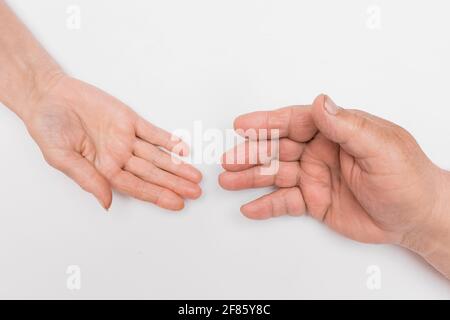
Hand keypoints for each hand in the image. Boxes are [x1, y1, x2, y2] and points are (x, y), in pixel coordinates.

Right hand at [23, 75, 201, 209]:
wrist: (49, 95)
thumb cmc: (49, 128)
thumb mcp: (61, 157)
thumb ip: (87, 179)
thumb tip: (107, 202)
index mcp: (103, 170)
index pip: (136, 187)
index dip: (157, 195)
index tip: (177, 203)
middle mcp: (119, 156)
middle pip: (152, 174)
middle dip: (175, 184)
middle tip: (196, 192)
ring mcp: (126, 138)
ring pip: (157, 155)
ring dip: (176, 165)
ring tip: (195, 176)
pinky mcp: (129, 120)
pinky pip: (152, 131)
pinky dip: (167, 139)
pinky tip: (182, 149)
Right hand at [220, 95, 449, 276]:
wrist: (416, 217)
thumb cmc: (407, 178)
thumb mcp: (381, 148)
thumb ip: (347, 126)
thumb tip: (320, 103)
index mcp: (336, 131)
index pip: (295, 121)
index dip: (267, 123)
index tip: (243, 125)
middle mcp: (320, 151)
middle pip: (278, 148)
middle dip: (252, 153)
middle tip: (229, 159)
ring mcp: (315, 177)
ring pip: (276, 174)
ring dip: (251, 178)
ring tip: (228, 180)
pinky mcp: (315, 201)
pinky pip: (286, 202)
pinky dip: (267, 205)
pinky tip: (249, 207)